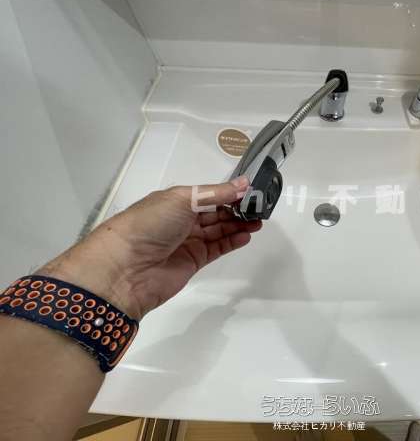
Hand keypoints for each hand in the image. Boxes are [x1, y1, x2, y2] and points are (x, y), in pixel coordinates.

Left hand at [36, 176, 260, 318]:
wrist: (126, 268)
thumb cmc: (150, 224)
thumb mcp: (183, 199)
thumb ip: (216, 193)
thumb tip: (244, 183)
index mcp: (176, 200)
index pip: (209, 194)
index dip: (230, 192)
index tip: (253, 190)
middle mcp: (182, 219)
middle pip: (216, 212)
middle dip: (238, 208)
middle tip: (261, 207)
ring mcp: (188, 241)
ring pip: (219, 230)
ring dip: (238, 224)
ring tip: (259, 221)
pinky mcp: (194, 261)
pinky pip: (217, 249)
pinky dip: (232, 241)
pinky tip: (247, 235)